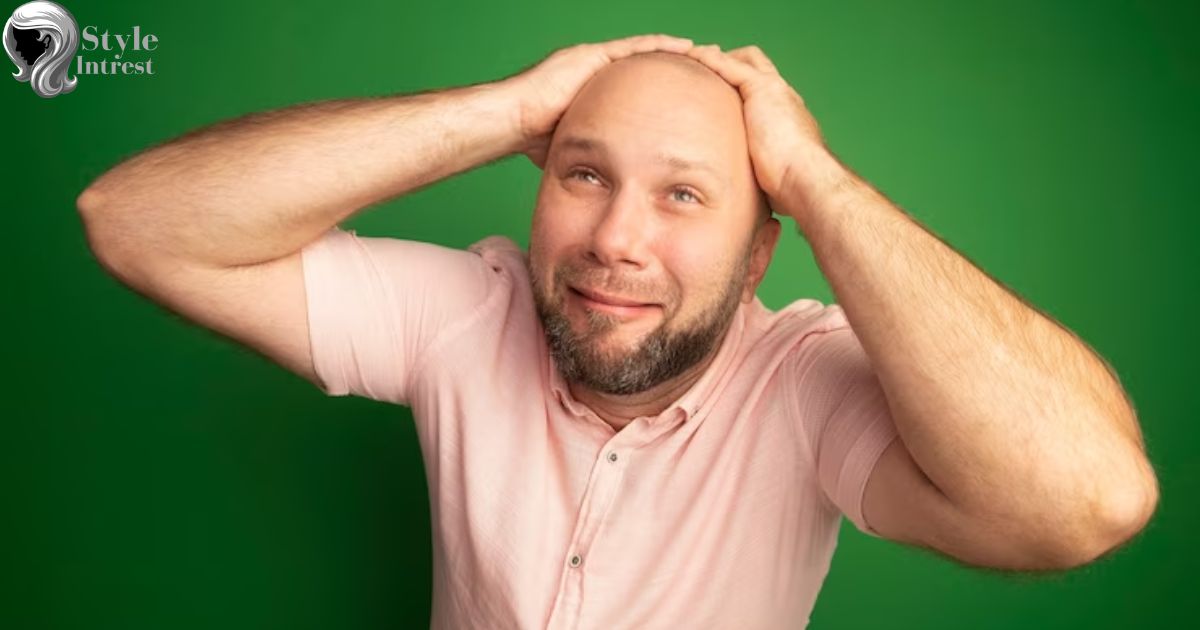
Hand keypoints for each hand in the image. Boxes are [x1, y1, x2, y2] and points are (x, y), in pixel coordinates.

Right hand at [501, 33, 693, 168]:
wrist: (512, 122)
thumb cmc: (533, 138)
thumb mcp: (576, 145)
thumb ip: (594, 152)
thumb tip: (607, 180)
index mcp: (597, 90)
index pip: (641, 89)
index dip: (667, 91)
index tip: (694, 95)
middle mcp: (596, 71)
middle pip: (648, 67)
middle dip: (679, 68)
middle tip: (712, 69)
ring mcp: (593, 60)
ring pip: (645, 53)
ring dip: (677, 53)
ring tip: (709, 54)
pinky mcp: (591, 57)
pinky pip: (634, 48)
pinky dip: (660, 46)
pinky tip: (686, 47)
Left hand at [684, 44, 843, 217]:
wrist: (807, 181)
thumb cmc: (794, 191)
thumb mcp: (773, 183)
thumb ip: (762, 183)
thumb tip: (753, 213)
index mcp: (790, 120)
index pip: (767, 94)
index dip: (744, 90)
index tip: (722, 97)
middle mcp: (785, 99)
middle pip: (759, 68)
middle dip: (733, 66)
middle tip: (707, 72)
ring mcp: (776, 91)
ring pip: (746, 60)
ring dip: (720, 58)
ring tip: (694, 59)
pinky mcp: (763, 89)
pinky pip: (731, 65)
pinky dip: (712, 60)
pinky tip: (693, 58)